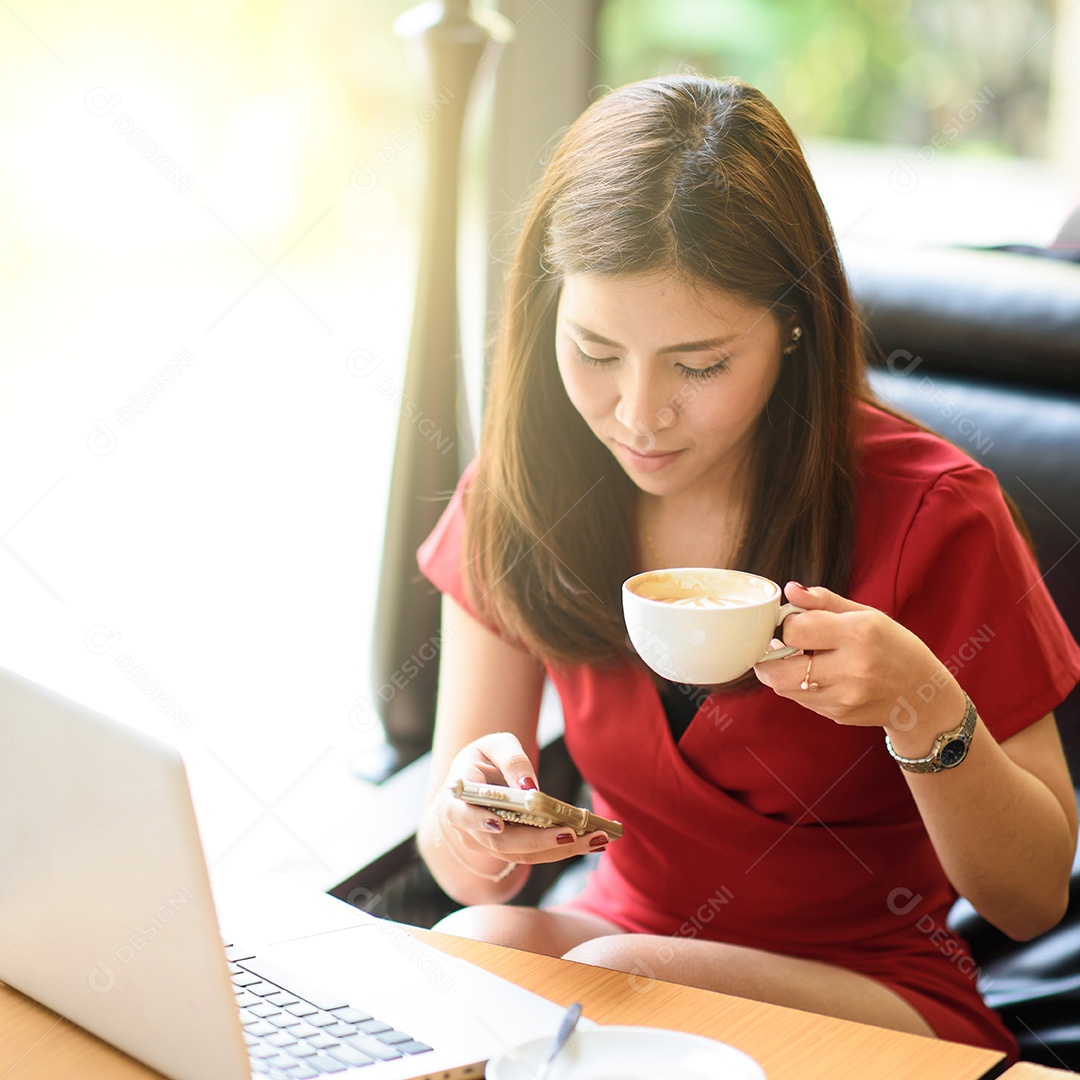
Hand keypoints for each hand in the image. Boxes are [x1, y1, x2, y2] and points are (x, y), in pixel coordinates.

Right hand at [438, 732, 611, 868]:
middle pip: (501, 842)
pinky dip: (563, 849)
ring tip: (596, 838)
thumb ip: (512, 761)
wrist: (479, 777)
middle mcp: (469, 828)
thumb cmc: (486, 757)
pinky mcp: (510, 850)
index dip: (478, 821)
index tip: (500, 824)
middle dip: (540, 840)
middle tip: (574, 833)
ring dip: (561, 850)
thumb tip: (531, 789)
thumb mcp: (497, 745)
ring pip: (522, 854)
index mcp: (458, 797)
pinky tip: (592, 841)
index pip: (462, 814)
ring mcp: (489, 844)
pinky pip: (535, 853)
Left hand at [752, 582, 965, 740]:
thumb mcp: (867, 615)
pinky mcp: (840, 715)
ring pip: (784, 688)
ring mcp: (846, 698)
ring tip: (801, 658)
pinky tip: (820, 675)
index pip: (794, 631)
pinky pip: (801, 699)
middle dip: (768, 657)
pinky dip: (800, 686)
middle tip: (776, 645)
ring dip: (782, 671)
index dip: (786, 624)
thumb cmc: (895, 648)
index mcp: (859, 633)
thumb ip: (824, 601)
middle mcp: (852, 669)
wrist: (924, 696)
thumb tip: (790, 590)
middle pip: (777, 671)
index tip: (794, 622)